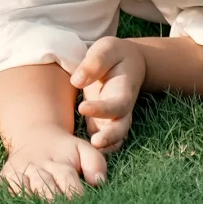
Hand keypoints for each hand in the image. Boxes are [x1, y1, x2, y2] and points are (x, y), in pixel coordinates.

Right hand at [0, 127, 107, 200]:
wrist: (37, 135)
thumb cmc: (67, 151)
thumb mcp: (84, 150)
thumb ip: (96, 163)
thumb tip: (99, 183)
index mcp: (60, 163)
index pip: (67, 180)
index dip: (73, 194)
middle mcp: (38, 168)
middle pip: (43, 187)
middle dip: (50, 202)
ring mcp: (20, 172)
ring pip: (21, 187)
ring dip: (23, 199)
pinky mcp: (6, 175)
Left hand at [70, 36, 145, 151]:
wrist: (126, 62)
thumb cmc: (114, 54)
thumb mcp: (106, 49)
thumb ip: (94, 63)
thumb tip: (76, 81)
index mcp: (124, 89)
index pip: (117, 104)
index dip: (102, 109)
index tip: (82, 107)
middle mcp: (122, 108)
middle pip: (121, 128)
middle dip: (110, 138)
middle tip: (94, 144)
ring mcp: (113, 118)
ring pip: (114, 139)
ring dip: (104, 148)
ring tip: (88, 154)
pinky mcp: (102, 123)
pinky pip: (102, 141)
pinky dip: (95, 149)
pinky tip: (79, 153)